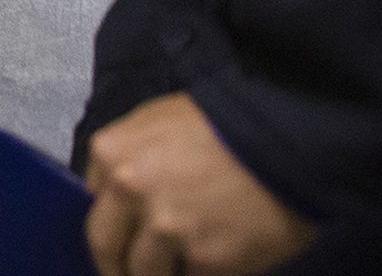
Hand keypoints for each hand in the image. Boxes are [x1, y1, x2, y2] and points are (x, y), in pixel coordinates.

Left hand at [84, 94, 315, 275]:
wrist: (288, 137)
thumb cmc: (224, 124)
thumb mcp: (158, 122)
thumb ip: (128, 159)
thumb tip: (114, 196)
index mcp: (112, 155)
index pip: (93, 207)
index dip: (112, 226)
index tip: (122, 239)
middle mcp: (129, 192)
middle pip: (106, 249)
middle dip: (116, 268)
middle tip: (129, 274)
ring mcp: (166, 229)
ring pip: (145, 274)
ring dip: (161, 275)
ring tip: (184, 265)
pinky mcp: (205, 261)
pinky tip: (216, 265)